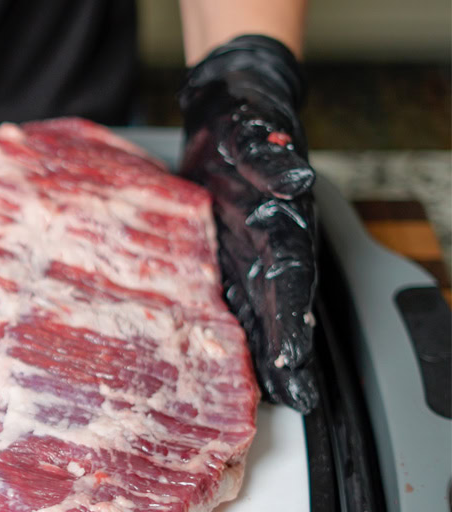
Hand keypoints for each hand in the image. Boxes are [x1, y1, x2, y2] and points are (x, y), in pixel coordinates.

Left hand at [178, 35, 317, 412]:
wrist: (226, 112)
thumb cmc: (245, 126)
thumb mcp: (255, 136)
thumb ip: (273, 160)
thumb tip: (294, 181)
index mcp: (282, 226)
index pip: (289, 285)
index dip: (291, 327)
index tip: (294, 365)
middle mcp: (268, 249)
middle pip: (277, 310)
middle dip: (283, 355)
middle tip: (289, 397)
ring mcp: (245, 255)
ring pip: (254, 312)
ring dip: (260, 352)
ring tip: (267, 394)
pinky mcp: (220, 254)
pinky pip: (224, 297)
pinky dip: (228, 327)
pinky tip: (223, 357)